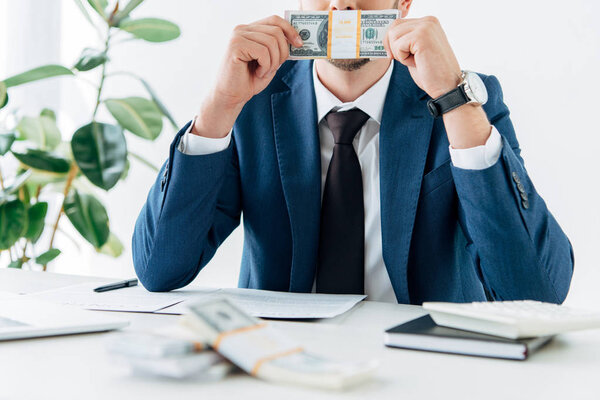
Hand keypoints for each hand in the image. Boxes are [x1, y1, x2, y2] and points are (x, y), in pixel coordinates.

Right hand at [193, 16, 302, 137]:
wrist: (231, 96)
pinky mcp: (235, 46)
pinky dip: (265, 66)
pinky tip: (257, 73)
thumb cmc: (249, 80)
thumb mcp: (270, 62)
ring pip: (271, 42)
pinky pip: (263, 52)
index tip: (299, 44)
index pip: (275, 20)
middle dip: (282, 52)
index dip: (290, 30)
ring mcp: (238, 36)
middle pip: (276, 31)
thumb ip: (279, 49)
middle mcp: (242, 29)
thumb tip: (296, 40)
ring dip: (273, 62)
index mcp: (250, 30)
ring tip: (263, 72)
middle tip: (275, 67)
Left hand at [384, 17, 491, 148]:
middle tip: (411, 59)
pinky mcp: (422, 36)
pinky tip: (418, 62)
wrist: (446, 87)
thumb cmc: (432, 73)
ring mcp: (426, 26)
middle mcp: (428, 21)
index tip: (399, 54)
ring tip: (417, 60)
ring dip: (400, 54)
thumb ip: (404, 40)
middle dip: (394, 48)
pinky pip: (398, 46)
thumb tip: (386, 38)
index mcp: (428, 22)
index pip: (397, 24)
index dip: (392, 42)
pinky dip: (404, 59)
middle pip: (393, 28)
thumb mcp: (415, 51)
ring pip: (393, 36)